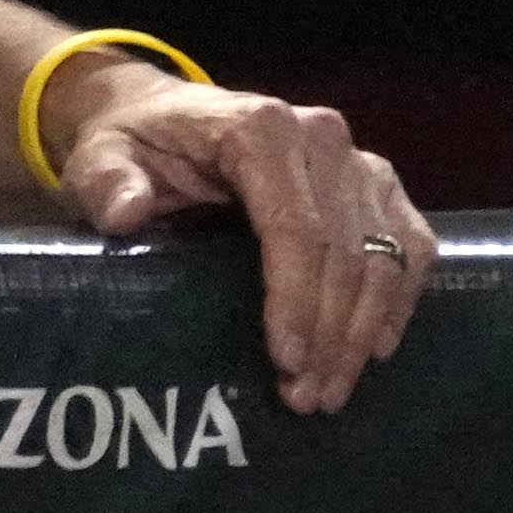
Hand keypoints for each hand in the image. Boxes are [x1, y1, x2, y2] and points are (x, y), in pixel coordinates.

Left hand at [48, 60, 435, 414]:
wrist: (164, 115)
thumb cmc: (133, 144)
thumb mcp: (101, 157)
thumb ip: (108, 182)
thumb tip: (127, 212)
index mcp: (260, 129)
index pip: (296, 227)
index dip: (297, 299)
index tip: (286, 360)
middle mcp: (321, 137)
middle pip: (345, 251)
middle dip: (330, 334)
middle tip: (305, 397)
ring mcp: (358, 159)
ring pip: (385, 256)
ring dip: (362, 331)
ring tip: (330, 391)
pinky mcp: (378, 183)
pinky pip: (410, 244)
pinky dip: (399, 299)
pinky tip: (375, 348)